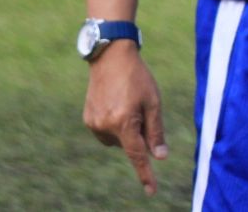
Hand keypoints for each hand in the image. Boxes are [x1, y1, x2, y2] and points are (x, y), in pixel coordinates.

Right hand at [83, 42, 168, 195]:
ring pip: (117, 140)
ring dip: (126, 130)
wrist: (111, 57)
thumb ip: (156, 132)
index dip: (145, 174)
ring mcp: (94, 123)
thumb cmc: (138, 78)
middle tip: (140, 107)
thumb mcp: (154, 102)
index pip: (137, 156)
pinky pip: (106, 132)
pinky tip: (117, 104)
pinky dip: (115, 125)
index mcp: (124, 122)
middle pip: (129, 144)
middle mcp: (105, 126)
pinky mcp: (87, 119)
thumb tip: (159, 157)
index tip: (151, 191)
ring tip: (127, 102)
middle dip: (139, 133)